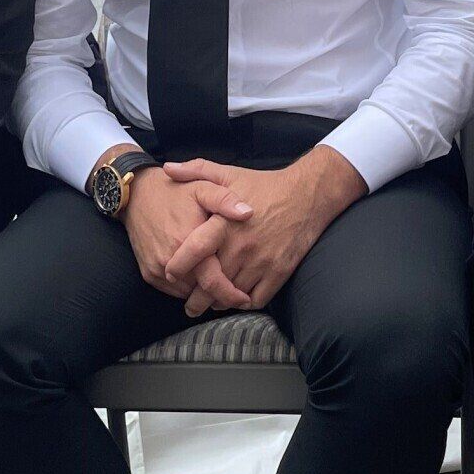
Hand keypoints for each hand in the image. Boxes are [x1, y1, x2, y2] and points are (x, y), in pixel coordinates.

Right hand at [123, 166, 254, 310]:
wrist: (136, 195)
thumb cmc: (175, 192)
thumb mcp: (202, 187)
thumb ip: (225, 200)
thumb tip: (248, 213)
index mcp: (187, 241)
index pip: (211, 280)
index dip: (230, 294)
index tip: (244, 299)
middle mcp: (169, 260)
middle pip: (200, 291)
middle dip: (219, 295)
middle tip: (237, 295)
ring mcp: (157, 269)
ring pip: (187, 293)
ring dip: (202, 291)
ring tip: (219, 283)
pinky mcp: (148, 273)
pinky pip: (173, 290)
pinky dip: (187, 287)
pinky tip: (198, 276)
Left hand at [163, 148, 364, 313]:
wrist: (307, 194)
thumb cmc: (264, 185)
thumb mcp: (229, 173)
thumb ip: (196, 171)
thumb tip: (167, 168)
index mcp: (225, 222)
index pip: (194, 250)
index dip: (178, 266)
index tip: (169, 273)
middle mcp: (241, 245)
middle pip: (210, 283)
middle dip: (196, 299)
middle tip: (189, 305)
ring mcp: (261, 261)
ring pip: (231, 295)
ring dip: (219, 303)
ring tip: (211, 304)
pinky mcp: (279, 272)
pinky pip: (256, 299)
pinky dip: (244, 303)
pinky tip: (237, 299)